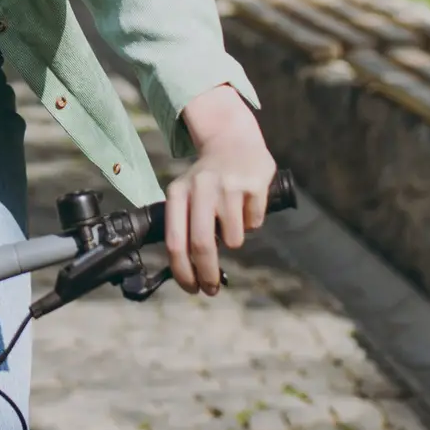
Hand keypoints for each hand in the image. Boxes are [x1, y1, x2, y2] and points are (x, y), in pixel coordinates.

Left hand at [164, 84, 276, 295]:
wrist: (233, 140)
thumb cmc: (207, 179)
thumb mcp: (186, 194)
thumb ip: (185, 226)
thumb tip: (190, 272)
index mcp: (177, 192)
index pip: (175, 241)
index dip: (182, 271)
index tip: (191, 289)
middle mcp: (200, 188)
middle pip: (202, 245)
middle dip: (208, 274)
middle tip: (212, 288)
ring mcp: (228, 186)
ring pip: (234, 239)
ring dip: (234, 239)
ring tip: (231, 219)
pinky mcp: (254, 184)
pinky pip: (254, 223)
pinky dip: (252, 222)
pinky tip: (247, 203)